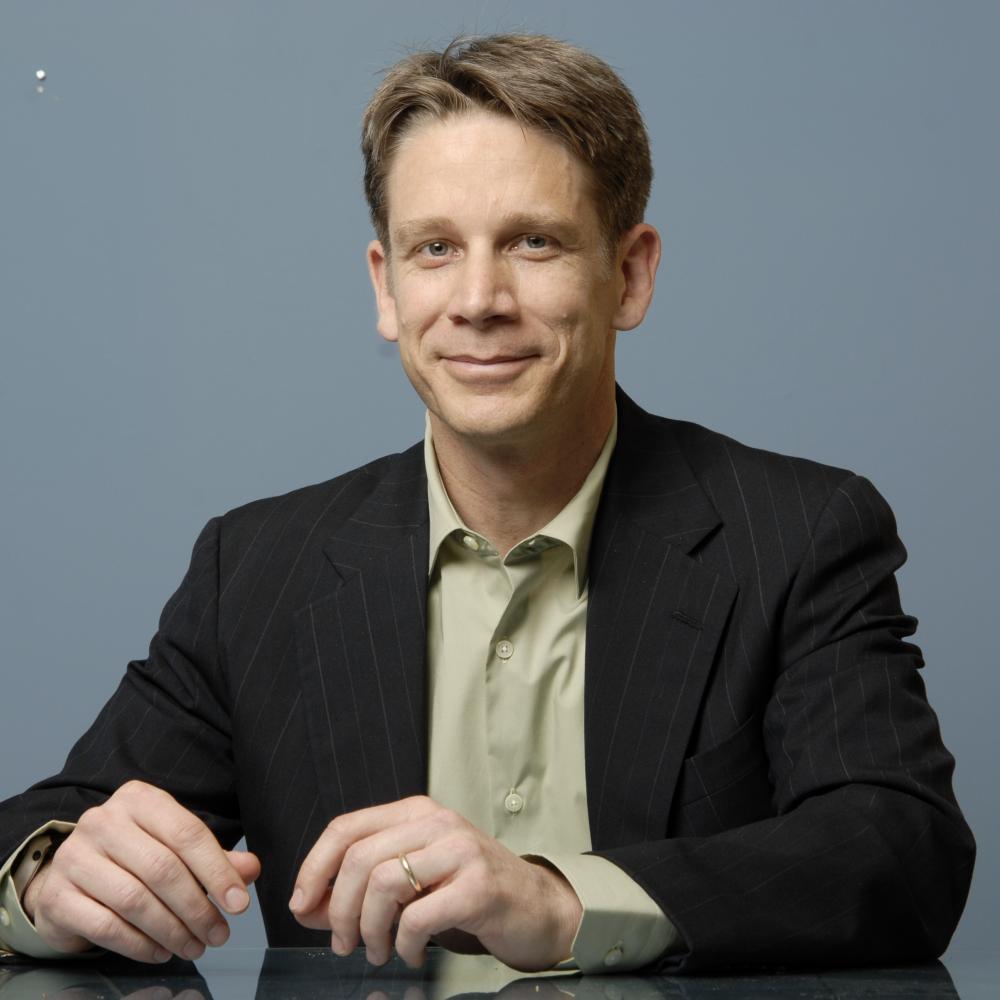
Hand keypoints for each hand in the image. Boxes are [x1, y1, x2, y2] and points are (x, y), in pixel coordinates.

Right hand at [23, 780, 259, 962]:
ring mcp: (75, 856)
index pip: (188, 833)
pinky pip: (106, 926)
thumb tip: (251, 870)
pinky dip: (139, 945)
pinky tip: (161, 952)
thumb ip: (213, 858)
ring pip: (135, 899)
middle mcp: (104, 821)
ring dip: (172, 930)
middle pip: (163, 869)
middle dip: (198, 908)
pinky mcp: (57, 895)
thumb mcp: (174, 847)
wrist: (70, 875)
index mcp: (139, 799)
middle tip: (219, 935)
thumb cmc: (133, 857)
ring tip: (195, 947)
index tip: (239, 904)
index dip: (218, 872)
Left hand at [288, 796, 582, 970]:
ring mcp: (459, 850)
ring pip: (383, 884)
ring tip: (379, 951)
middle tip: (342, 943)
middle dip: (338, 910)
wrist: (534, 904)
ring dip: (369, 931)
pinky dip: (404, 944)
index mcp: (415, 812)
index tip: (301, 905)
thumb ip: (358, 889)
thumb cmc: (467, 890)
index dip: (314, 868)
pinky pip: (418, 917)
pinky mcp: (478, 886)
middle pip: (359, 859)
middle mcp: (436, 822)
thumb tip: (306, 907)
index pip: (346, 828)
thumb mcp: (411, 879)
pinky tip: (411, 953)